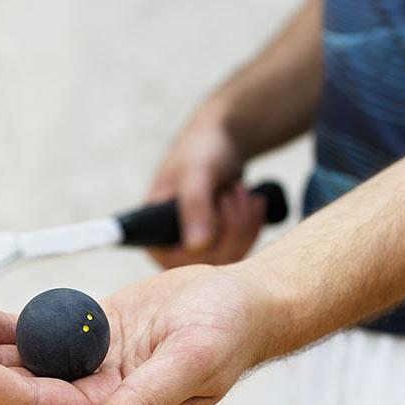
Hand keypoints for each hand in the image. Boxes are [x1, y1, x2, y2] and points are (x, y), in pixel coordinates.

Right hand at [147, 107, 264, 268]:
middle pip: (208, 261)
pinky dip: (252, 226)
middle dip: (231, 223)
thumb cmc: (201, 151)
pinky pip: (242, 253)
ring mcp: (195, 252)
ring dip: (243, 222)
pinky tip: (251, 202)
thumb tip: (198, 247)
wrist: (221, 143)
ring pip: (229, 258)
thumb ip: (194, 206)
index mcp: (152, 233)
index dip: (205, 239)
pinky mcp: (217, 249)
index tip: (221, 201)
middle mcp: (170, 249)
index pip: (177, 260)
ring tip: (240, 191)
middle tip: (234, 190)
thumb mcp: (197, 173)